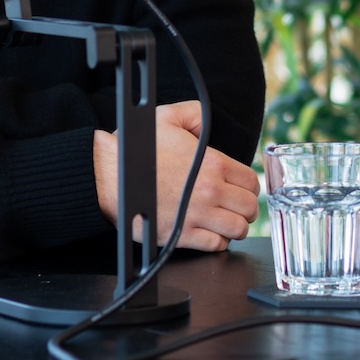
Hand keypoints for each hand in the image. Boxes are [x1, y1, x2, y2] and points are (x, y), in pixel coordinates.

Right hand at [93, 101, 259, 252]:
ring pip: (238, 229)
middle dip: (245, 208)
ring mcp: (197, 214)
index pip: (251, 181)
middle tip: (235, 207)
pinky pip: (216, 245)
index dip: (248, 186)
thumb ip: (194, 114)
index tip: (240, 189)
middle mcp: (210, 190)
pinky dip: (218, 242)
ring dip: (235, 226)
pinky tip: (209, 233)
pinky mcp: (182, 234)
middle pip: (249, 207)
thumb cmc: (136, 148)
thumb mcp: (167, 117)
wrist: (109, 176)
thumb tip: (206, 121)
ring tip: (225, 222)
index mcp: (213, 163)